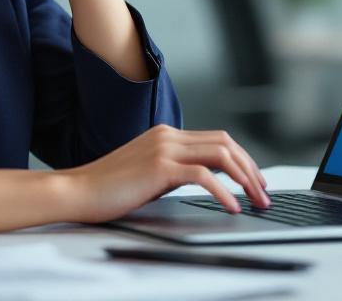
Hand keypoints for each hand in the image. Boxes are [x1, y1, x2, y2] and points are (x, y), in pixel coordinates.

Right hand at [54, 125, 269, 223]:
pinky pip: (203, 176)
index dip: (243, 159)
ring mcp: (164, 148)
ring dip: (245, 178)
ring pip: (220, 154)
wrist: (77, 191)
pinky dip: (223, 191)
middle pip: (226, 143)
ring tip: (255, 201)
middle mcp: (168, 136)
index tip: (256, 181)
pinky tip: (231, 206)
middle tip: (264, 193)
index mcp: (166, 135)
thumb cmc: (109, 189)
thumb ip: (174, 170)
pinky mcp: (159, 167)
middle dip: (251, 168)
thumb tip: (205, 181)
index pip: (218, 139)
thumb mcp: (148, 174)